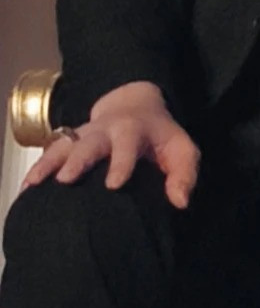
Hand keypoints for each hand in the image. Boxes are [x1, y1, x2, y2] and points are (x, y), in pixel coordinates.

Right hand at [20, 80, 200, 208]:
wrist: (135, 105)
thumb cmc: (161, 138)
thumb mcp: (182, 149)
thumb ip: (184, 174)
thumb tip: (180, 202)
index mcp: (133, 130)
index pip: (128, 145)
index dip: (121, 163)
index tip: (114, 184)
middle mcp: (105, 131)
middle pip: (90, 142)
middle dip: (78, 160)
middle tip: (67, 180)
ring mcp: (83, 135)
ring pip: (64, 146)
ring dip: (49, 163)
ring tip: (35, 183)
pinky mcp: (70, 143)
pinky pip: (50, 153)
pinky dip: (38, 169)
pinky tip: (27, 189)